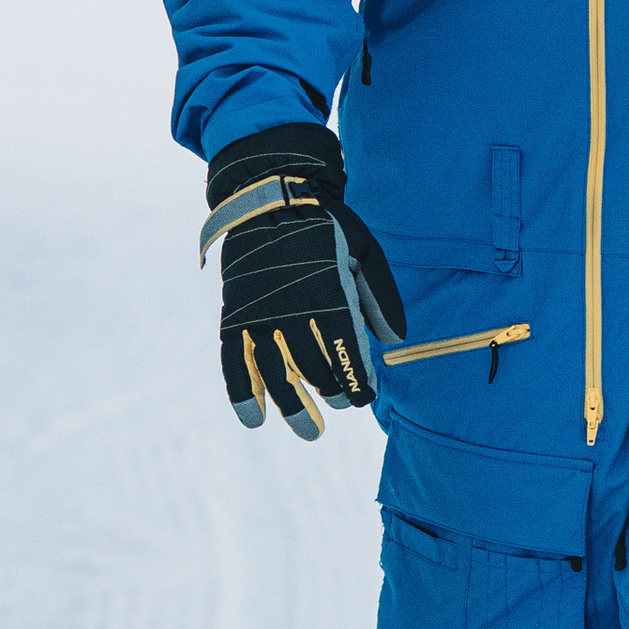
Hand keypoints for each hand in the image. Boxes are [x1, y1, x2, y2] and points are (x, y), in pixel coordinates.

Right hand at [200, 124, 404, 438]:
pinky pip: (234, 363)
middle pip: (313, 366)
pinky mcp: (234, 315)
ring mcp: (259, 314)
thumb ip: (379, 296)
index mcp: (328, 292)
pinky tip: (254, 420)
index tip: (364, 399)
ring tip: (310, 431)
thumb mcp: (363, 249)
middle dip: (331, 392)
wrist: (270, 196)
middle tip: (340, 406)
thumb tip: (394, 341)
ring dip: (293, 406)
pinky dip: (242, 394)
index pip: (346, 350)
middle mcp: (292, 308)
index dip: (356, 381)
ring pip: (275, 373)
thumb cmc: (325, 225)